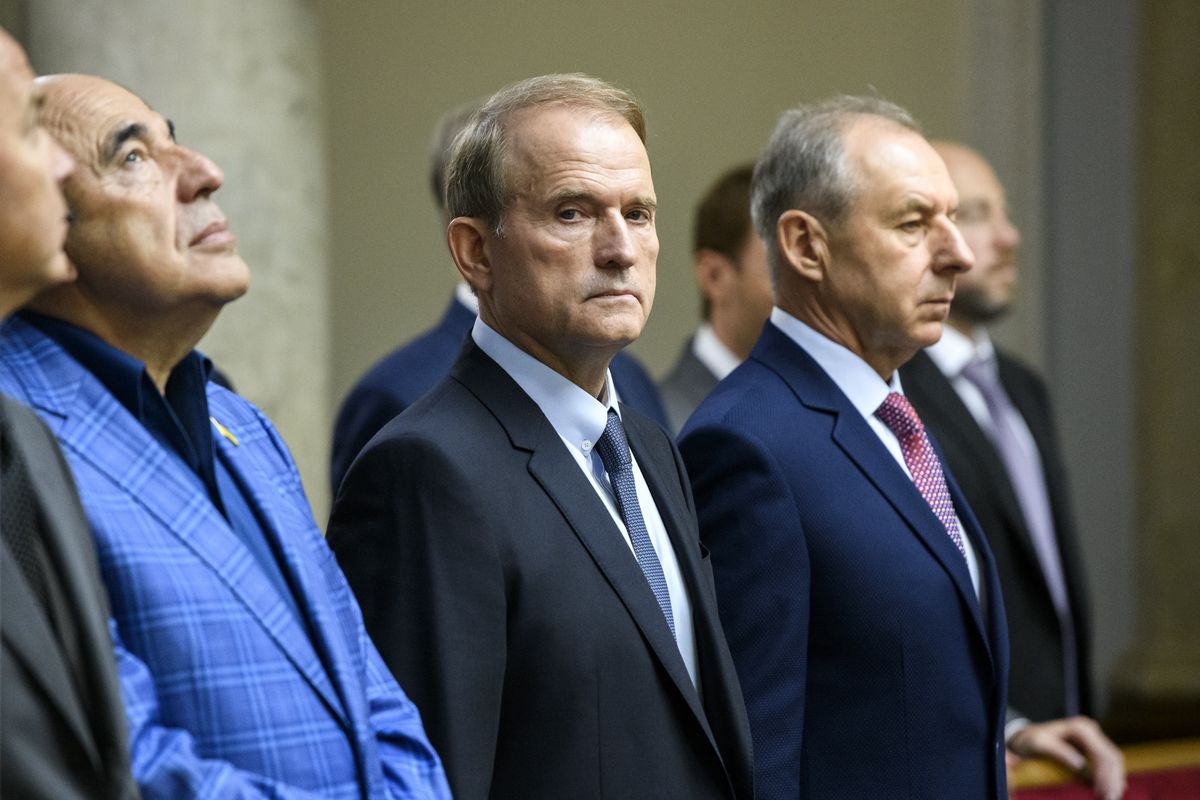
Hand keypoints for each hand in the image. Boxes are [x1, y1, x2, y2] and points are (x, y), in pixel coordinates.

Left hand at [1008, 716, 1124, 799]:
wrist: (1027, 736)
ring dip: (1115, 780)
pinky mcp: (1093, 747)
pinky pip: (1108, 763)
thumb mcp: (1041, 743)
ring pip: (1113, 761)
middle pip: (1112, 757)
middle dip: (1113, 779)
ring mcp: (1093, 738)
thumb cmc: (1033, 740)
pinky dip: (1111, 777)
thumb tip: (1080, 764)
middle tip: (1111, 799)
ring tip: (1110, 798)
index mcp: (1081, 728)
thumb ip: (1060, 752)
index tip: (1103, 792)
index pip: (1102, 754)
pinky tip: (1110, 791)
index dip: (1106, 774)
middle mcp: (1090, 730)